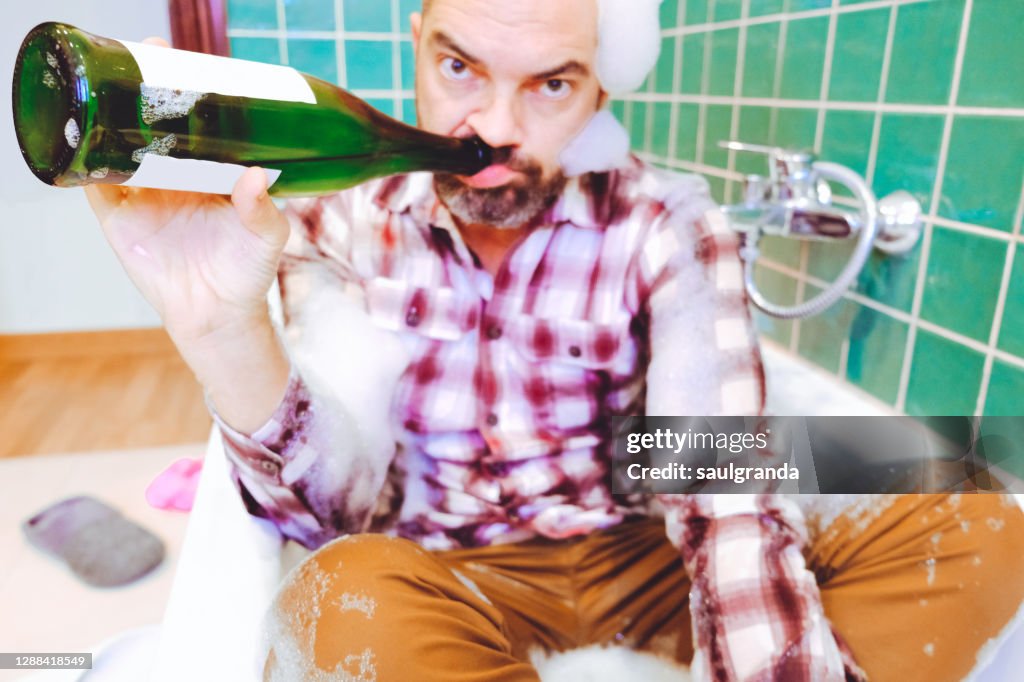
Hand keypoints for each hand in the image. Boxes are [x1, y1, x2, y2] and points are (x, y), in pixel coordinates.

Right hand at [83, 39, 288, 343]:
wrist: (218, 315)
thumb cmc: (247, 272)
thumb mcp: (265, 237)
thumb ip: (262, 209)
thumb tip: (256, 176)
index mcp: (209, 174)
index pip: (197, 124)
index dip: (191, 93)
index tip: (192, 63)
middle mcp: (173, 178)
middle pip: (154, 124)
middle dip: (149, 89)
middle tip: (150, 53)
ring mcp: (143, 195)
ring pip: (120, 144)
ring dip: (112, 115)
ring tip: (112, 83)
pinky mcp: (118, 218)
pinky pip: (93, 182)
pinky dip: (84, 159)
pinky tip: (80, 134)